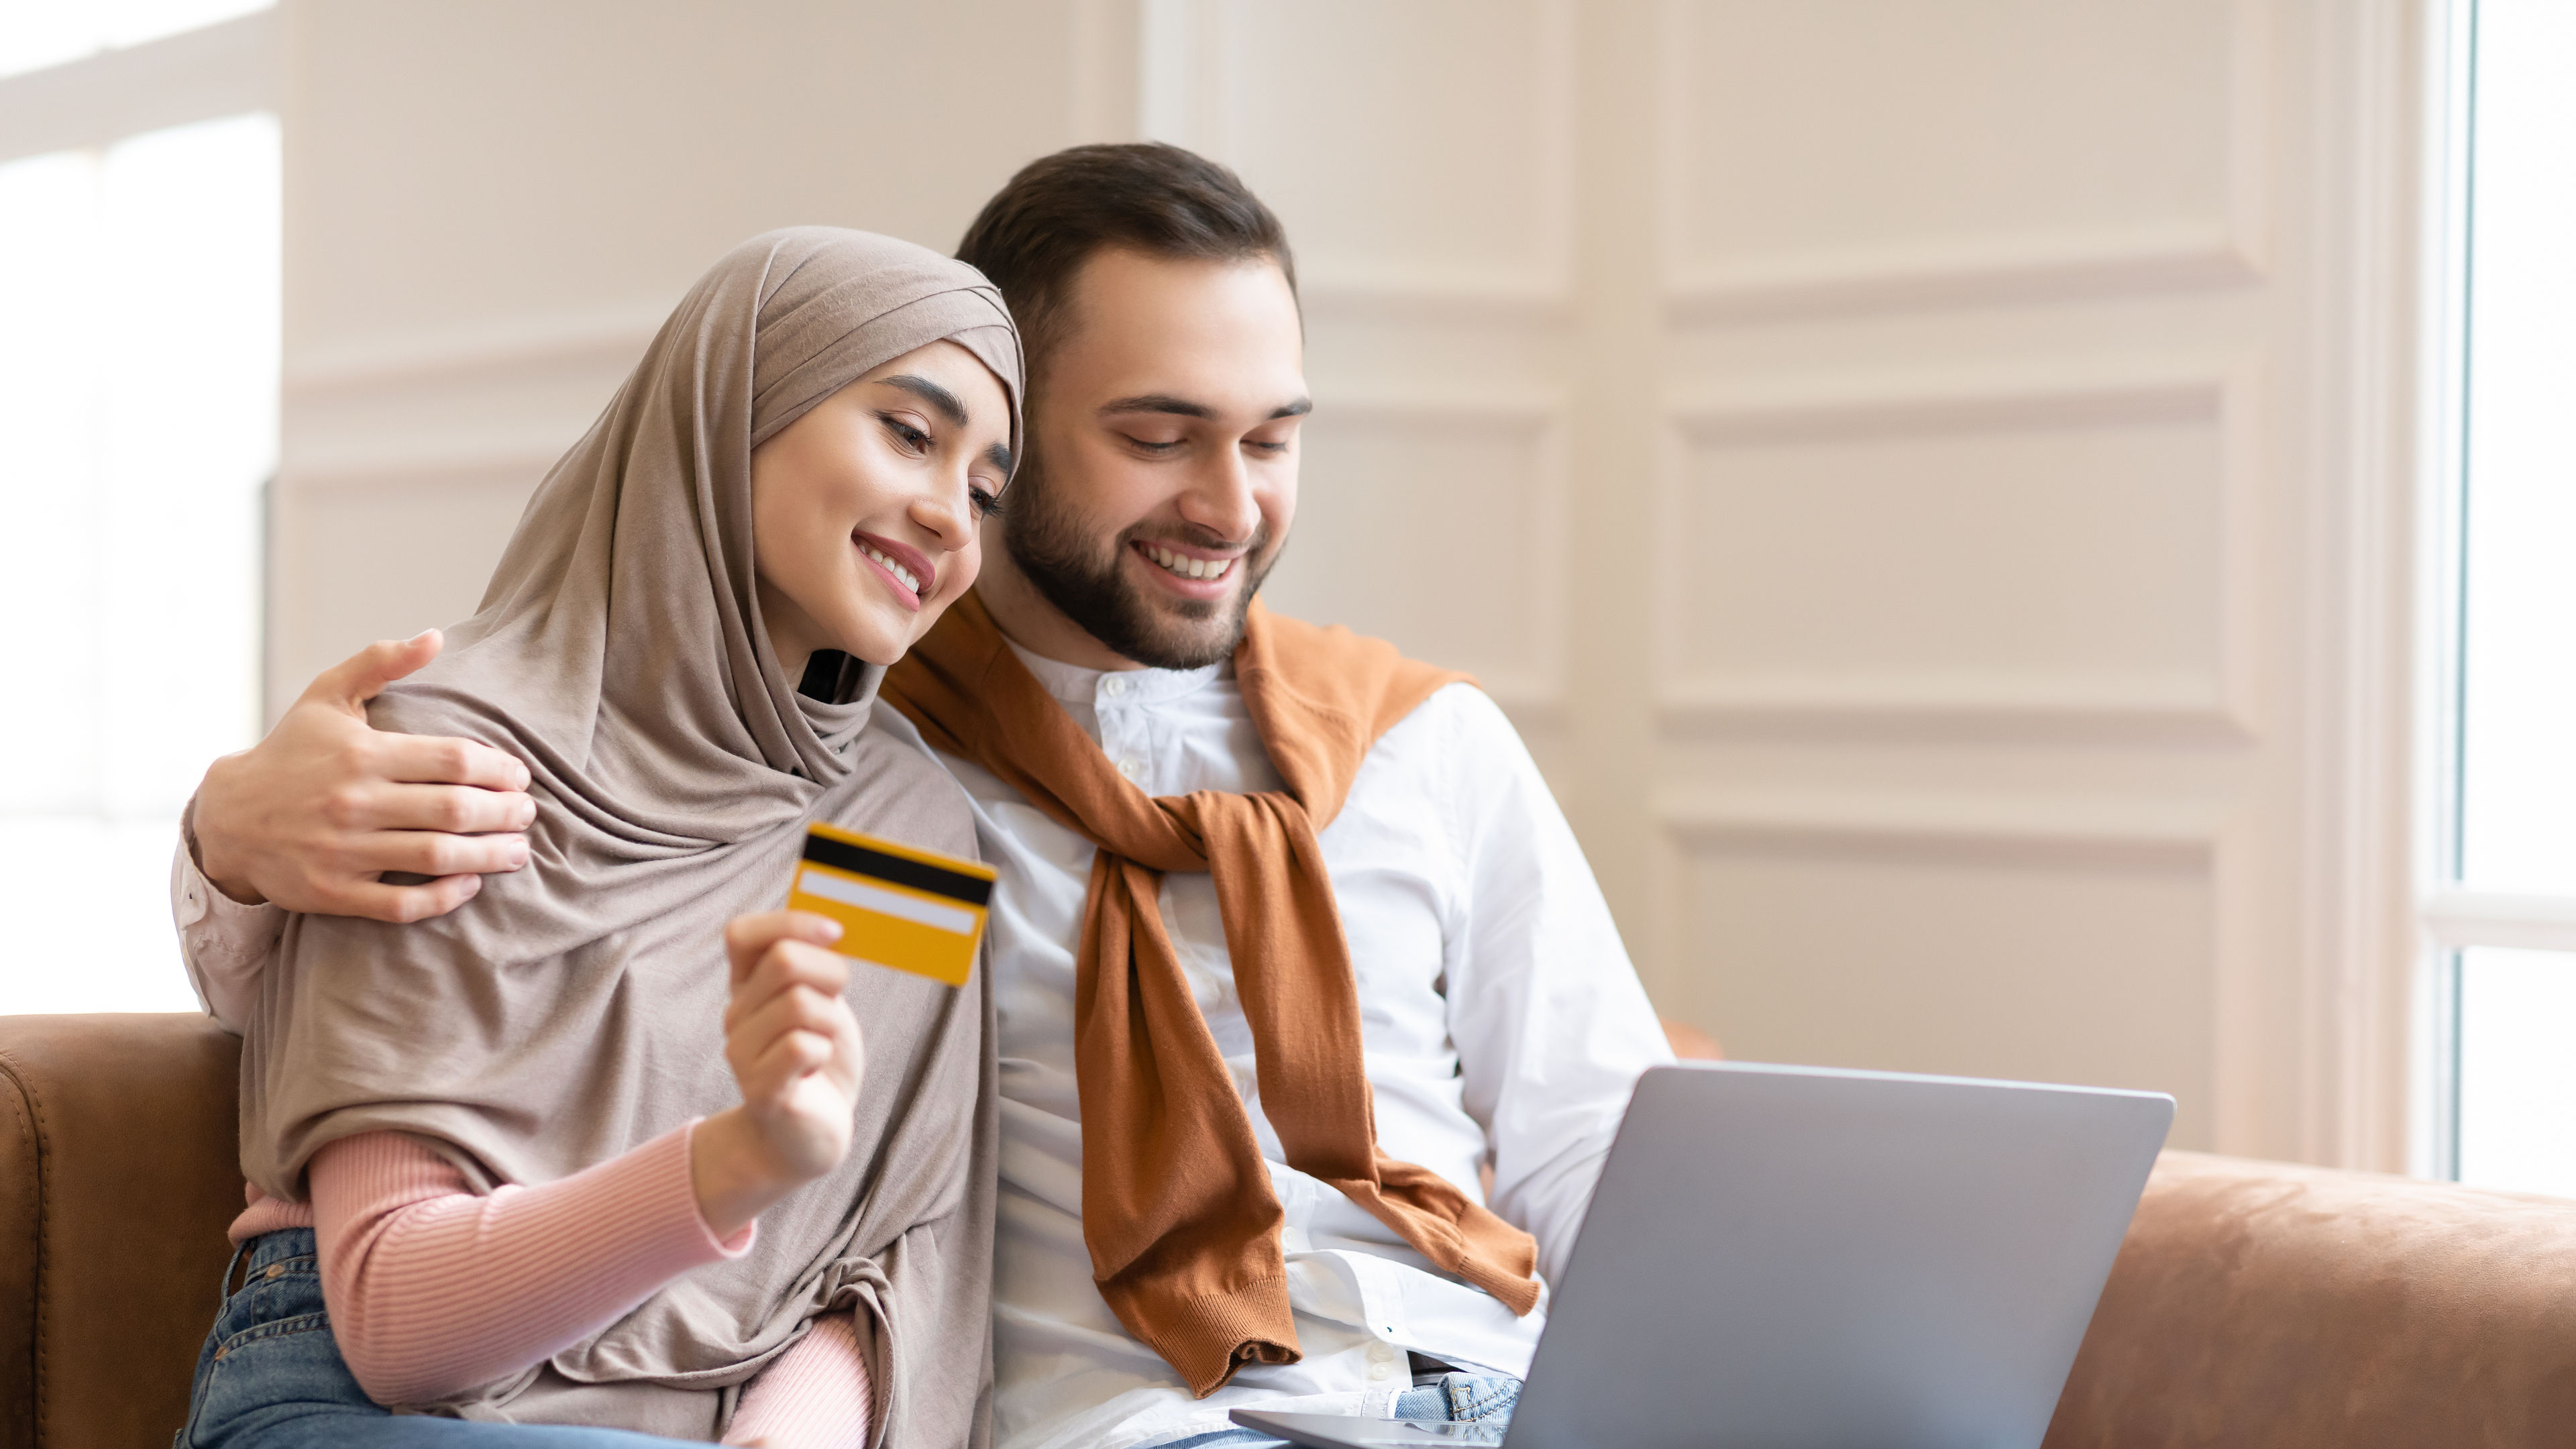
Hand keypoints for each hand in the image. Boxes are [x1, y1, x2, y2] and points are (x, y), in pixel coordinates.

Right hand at [192, 630, 536, 920]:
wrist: (227, 816)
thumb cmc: (290, 751)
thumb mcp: (326, 696)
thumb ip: (379, 663)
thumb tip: (435, 636)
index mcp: (362, 754)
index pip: (452, 759)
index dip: (498, 769)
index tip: (520, 775)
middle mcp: (354, 802)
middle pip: (454, 809)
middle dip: (504, 813)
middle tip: (528, 813)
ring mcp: (342, 851)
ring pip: (436, 857)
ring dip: (489, 855)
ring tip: (517, 850)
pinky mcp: (332, 893)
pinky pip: (402, 904)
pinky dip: (444, 897)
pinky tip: (471, 883)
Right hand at [691, 912, 864, 1236]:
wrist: (811, 1135)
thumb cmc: (820, 1062)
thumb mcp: (823, 1003)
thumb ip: (816, 966)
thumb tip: (833, 925)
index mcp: (747, 988)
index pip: (743, 934)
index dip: (790, 922)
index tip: (835, 933)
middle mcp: (735, 1016)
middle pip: (783, 962)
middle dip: (830, 973)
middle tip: (838, 1002)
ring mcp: (743, 1054)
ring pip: (800, 1005)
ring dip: (831, 1021)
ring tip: (825, 1044)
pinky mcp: (762, 1090)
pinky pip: (801, 1046)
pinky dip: (824, 1051)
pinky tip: (816, 1068)